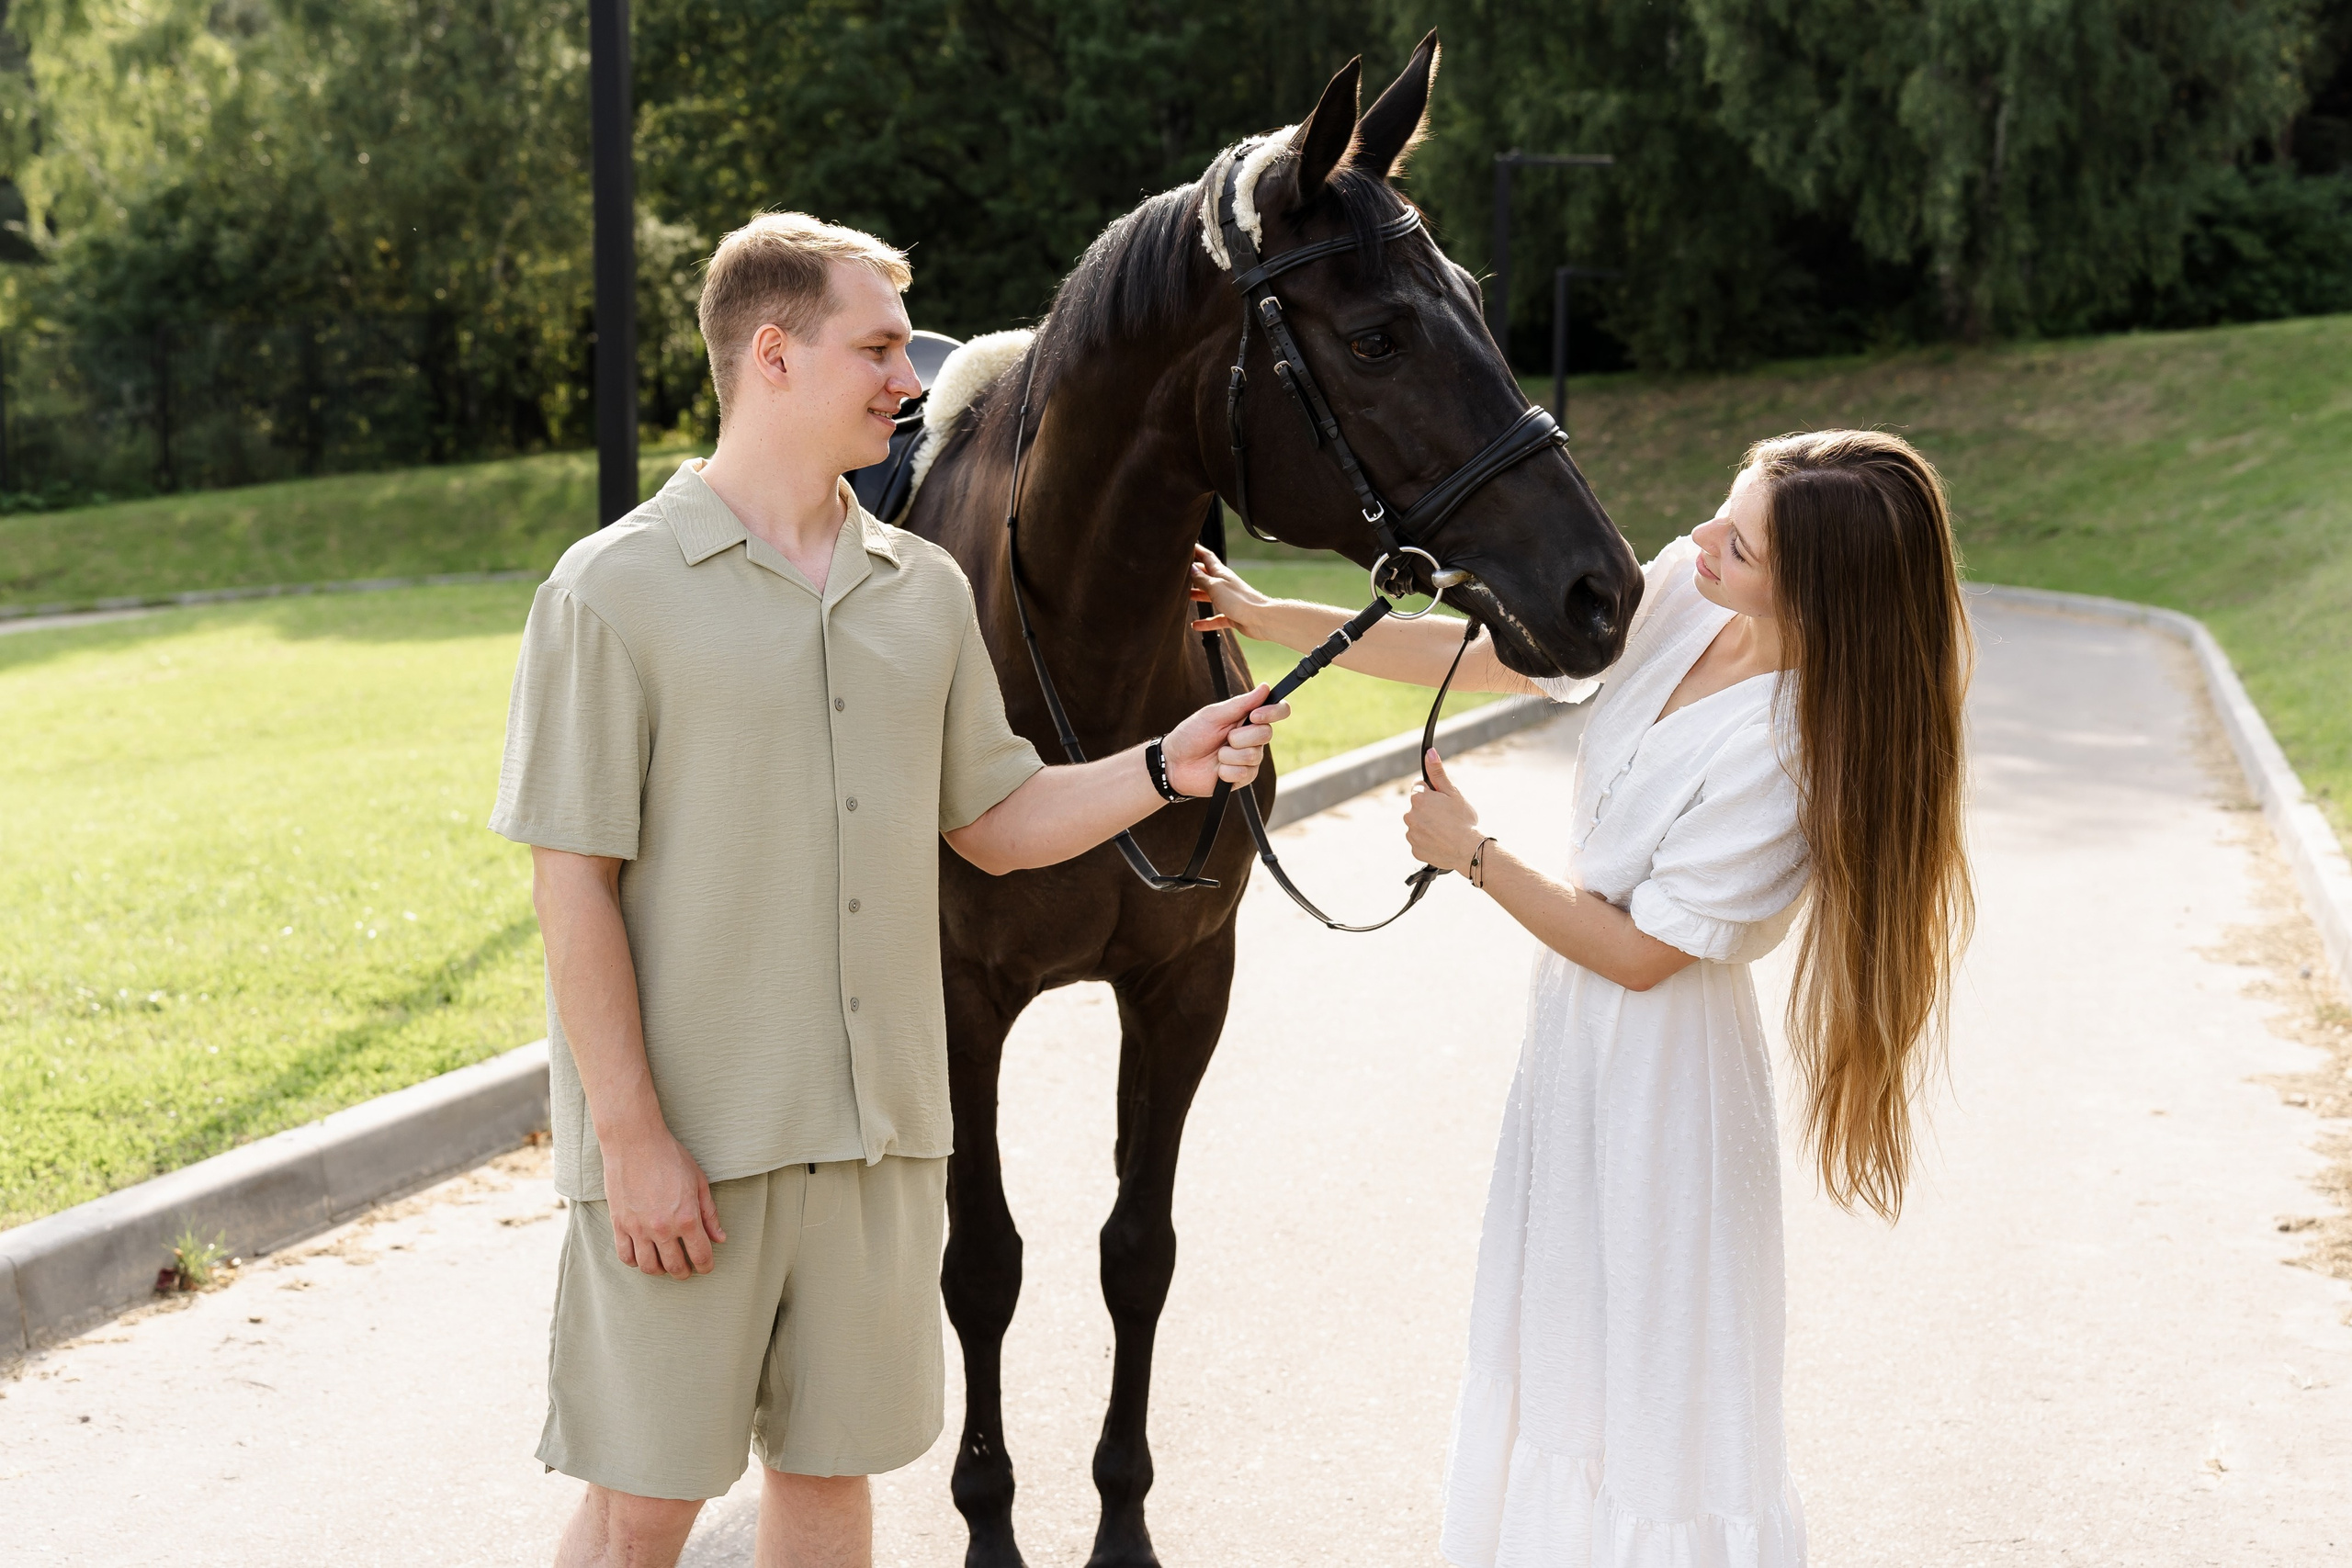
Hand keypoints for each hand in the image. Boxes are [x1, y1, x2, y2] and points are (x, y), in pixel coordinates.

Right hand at [601, 1125, 726, 1278]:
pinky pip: (625, 1256)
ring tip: (665, 1263)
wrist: (635, 1142)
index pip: (701, 1256)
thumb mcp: (699, 1182)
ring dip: (660, 1270)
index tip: (706, 1267)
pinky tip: (643, 1255)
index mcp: (687, 1218)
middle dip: (684, 1272)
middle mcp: (663, 1228)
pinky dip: (635, 1261)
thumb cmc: (670, 1157)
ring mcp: (638, 1228)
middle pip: (675, 1267)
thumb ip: (710, 1214)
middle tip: (687, 1269)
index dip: (706, 1266)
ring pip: (649, 1267)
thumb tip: (720, 1239)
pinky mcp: (619, 1224)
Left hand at [1161, 682, 1290, 796]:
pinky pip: (1244, 773)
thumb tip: (1264, 687)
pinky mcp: (1243, 777)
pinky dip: (1226, 770)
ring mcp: (1250, 759)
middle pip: (1266, 734)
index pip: (1277, 711)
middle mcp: (1253, 738)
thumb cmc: (1191, 735)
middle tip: (1224, 738)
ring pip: (1253, 755)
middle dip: (1240, 736)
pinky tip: (1217, 769)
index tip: (1255, 716)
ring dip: (1229, 755)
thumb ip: (1241, 704)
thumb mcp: (1213, 715)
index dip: (1273, 712)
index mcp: (1248, 718)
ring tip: (1217, 755)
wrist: (1174, 763)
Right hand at [1188, 544, 1273, 636]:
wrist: (1260, 619)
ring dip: (1197, 596)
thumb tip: (1190, 569)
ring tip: (1184, 597)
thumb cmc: (1239, 600)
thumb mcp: (1215, 586)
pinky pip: (1216, 618)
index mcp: (1221, 574)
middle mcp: (1224, 585)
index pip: (1207, 557)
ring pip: (1209, 596)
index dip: (1197, 550)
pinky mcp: (1231, 615)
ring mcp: (1228, 600)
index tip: (1187, 546)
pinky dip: (1206, 622)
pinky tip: (1196, 625)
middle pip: (1206, 577)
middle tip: (1180, 573)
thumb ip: (1201, 579)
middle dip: (1193, 574)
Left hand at [1403, 749, 1486, 872]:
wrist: (1469, 850)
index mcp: (1418, 798)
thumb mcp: (1452, 792)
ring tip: (1446, 831)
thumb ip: (1437, 772)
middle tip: (1447, 817)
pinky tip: (1442, 842)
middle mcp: (1409, 815)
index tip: (1443, 801)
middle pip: (1418, 807)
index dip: (1433, 792)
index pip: (1419, 787)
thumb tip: (1429, 752)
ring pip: (1419, 824)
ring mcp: (1411, 834)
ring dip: (1428, 825)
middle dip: (1429, 809)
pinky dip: (1429, 841)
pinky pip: (1420, 841)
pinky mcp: (1415, 850)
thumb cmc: (1463, 819)